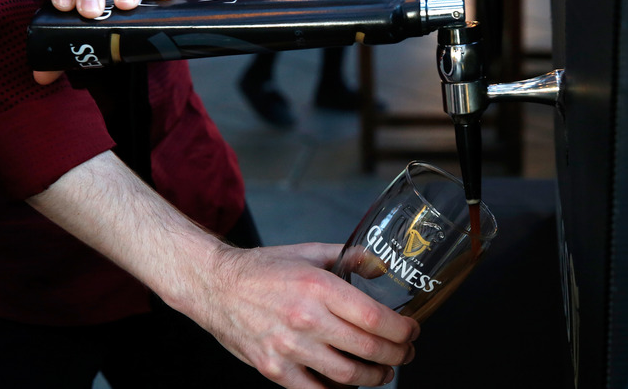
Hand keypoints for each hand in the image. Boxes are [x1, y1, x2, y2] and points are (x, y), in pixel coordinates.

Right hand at [178, 242, 418, 387]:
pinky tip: (348, 385)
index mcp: (318, 287)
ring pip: (348, 376)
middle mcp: (305, 318)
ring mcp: (288, 348)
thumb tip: (380, 266)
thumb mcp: (309, 252)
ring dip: (375, 377)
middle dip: (397, 355)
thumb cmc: (263, 269)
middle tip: (405, 353)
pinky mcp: (273, 369)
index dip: (403, 330)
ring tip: (383, 371)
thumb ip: (348, 257)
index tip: (412, 330)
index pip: (374, 318)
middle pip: (368, 349)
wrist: (215, 285)